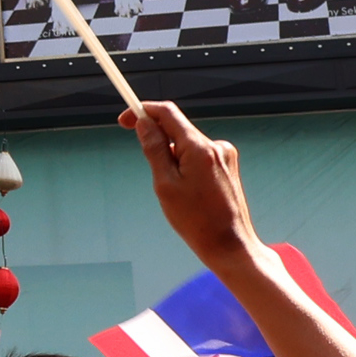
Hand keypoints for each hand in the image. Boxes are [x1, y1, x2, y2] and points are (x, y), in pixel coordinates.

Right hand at [127, 99, 255, 273]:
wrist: (230, 245)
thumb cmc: (196, 221)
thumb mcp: (165, 185)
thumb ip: (155, 150)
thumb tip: (144, 124)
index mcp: (199, 148)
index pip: (166, 113)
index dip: (143, 111)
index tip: (125, 120)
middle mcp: (216, 146)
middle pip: (177, 128)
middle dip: (158, 142)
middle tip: (153, 172)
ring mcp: (225, 155)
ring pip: (187, 144)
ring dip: (174, 158)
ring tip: (177, 192)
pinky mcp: (228, 165)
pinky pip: (200, 155)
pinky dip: (187, 166)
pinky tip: (190, 193)